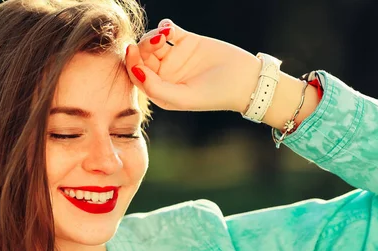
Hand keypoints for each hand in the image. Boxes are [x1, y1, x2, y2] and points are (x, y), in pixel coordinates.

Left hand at [125, 19, 261, 112]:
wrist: (245, 80)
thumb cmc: (214, 95)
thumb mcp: (182, 97)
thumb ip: (156, 88)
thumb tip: (136, 71)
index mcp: (160, 91)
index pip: (137, 75)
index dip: (131, 63)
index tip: (131, 50)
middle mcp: (164, 74)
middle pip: (143, 56)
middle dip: (144, 46)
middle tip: (158, 42)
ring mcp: (175, 57)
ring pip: (152, 42)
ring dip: (153, 35)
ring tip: (166, 35)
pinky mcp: (187, 41)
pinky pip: (167, 30)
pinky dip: (164, 26)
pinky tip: (170, 29)